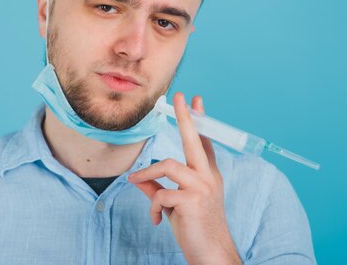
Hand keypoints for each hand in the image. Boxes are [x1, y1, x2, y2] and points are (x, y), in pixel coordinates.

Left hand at [128, 92, 241, 264]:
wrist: (211, 254)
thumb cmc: (195, 228)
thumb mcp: (175, 205)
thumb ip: (158, 189)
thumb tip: (137, 179)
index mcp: (207, 175)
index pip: (203, 142)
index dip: (198, 120)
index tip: (195, 100)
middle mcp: (208, 176)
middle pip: (194, 139)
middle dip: (185, 117)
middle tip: (178, 97)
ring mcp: (202, 187)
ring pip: (168, 164)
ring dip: (146, 172)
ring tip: (135, 182)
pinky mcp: (192, 200)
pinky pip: (161, 193)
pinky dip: (153, 206)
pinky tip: (156, 220)